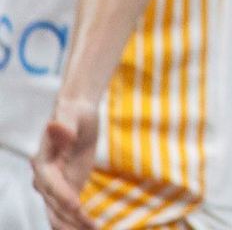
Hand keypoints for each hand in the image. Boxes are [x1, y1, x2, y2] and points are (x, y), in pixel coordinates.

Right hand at [33, 98, 98, 229]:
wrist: (76, 114)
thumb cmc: (74, 113)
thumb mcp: (72, 114)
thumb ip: (64, 125)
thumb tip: (56, 127)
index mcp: (42, 162)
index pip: (51, 184)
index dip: (63, 195)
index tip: (77, 206)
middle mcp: (44, 178)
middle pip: (53, 204)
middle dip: (69, 218)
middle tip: (89, 226)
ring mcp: (55, 186)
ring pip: (58, 213)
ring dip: (72, 226)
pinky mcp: (67, 188)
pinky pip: (67, 210)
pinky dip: (76, 222)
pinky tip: (89, 229)